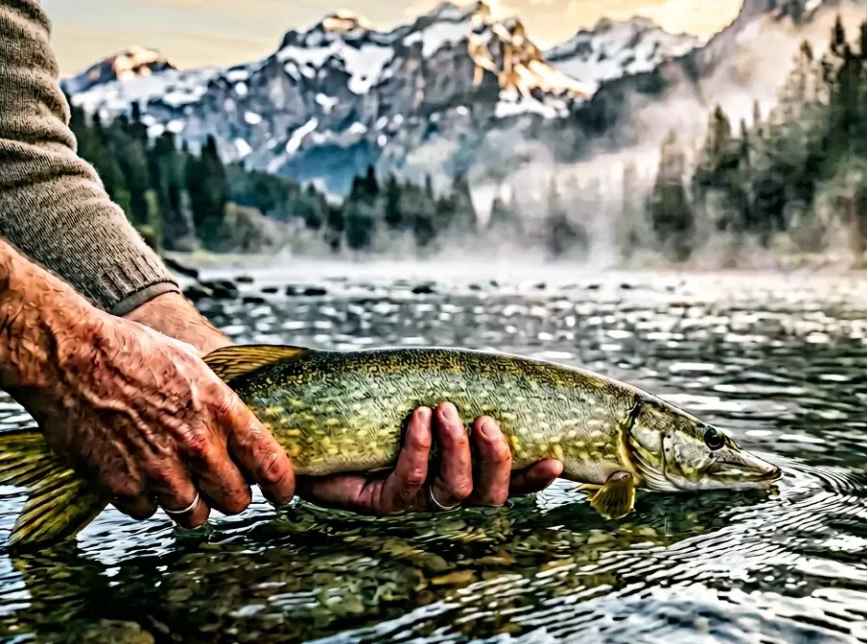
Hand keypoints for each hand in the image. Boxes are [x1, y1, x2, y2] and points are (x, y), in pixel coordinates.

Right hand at [0, 209, 294, 529]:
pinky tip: (137, 472)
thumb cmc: (129, 350)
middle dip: (230, 496)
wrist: (69, 355)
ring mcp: (159, 470)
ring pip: (194, 515)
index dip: (281, 487)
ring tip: (175, 478)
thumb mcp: (193, 364)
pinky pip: (148, 511)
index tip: (280, 495)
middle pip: (235, 502)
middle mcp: (197, 446)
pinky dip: (145, 499)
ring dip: (188, 502)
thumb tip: (242, 428)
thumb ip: (220, 403)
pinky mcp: (122, 486)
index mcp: (221, 411)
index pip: (270, 466)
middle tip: (219, 485)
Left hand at [297, 403, 561, 514]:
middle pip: (488, 495)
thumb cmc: (374, 407)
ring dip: (456, 451)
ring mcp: (414, 500)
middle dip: (495, 459)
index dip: (534, 479)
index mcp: (464, 472)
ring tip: (444, 410)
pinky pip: (409, 481)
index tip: (556, 460)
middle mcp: (443, 492)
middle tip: (485, 420)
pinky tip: (417, 419)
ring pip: (454, 493)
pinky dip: (418, 448)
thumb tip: (498, 364)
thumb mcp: (420, 394)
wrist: (309, 430)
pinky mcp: (381, 502)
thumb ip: (454, 387)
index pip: (509, 484)